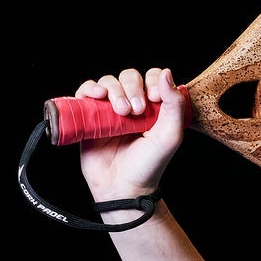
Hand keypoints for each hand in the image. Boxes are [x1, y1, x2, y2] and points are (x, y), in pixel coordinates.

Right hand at [73, 67, 188, 203]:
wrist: (123, 187)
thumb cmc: (149, 165)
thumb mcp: (171, 136)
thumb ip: (174, 104)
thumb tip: (167, 73)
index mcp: (154, 108)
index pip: (153, 78)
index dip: (153, 81)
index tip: (154, 98)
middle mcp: (133, 105)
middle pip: (130, 77)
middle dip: (132, 88)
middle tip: (135, 111)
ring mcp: (110, 110)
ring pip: (109, 82)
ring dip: (114, 90)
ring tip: (120, 112)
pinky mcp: (90, 116)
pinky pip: (86, 92)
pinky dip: (90, 88)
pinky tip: (97, 95)